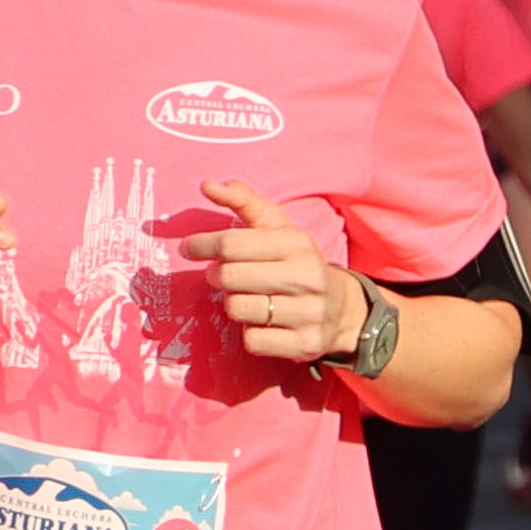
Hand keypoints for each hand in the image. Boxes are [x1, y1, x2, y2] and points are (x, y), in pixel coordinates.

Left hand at [181, 180, 356, 363]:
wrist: (343, 309)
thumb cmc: (296, 262)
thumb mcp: (277, 227)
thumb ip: (244, 201)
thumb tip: (207, 184)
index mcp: (297, 243)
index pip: (232, 243)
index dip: (202, 245)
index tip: (188, 248)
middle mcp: (306, 276)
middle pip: (229, 277)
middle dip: (215, 276)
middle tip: (219, 275)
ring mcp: (308, 313)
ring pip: (237, 309)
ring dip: (232, 304)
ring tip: (247, 297)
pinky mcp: (305, 344)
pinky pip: (252, 340)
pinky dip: (249, 332)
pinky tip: (263, 322)